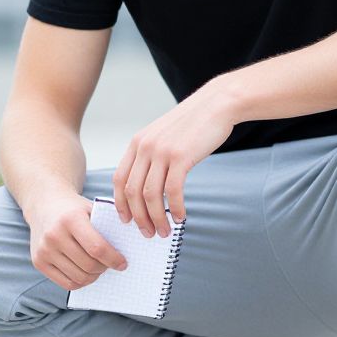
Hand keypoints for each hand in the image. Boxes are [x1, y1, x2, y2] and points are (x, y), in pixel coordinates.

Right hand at [27, 191, 128, 290]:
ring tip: (99, 268)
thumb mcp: (91, 209)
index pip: (97, 248)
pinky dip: (80, 282)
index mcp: (71, 219)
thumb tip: (128, 249)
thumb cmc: (74, 209)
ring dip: (94, 276)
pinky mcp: (38, 261)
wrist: (45, 204)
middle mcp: (54, 235)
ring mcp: (44, 250)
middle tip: (111, 264)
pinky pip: (66, 283)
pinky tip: (86, 273)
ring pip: (78, 277)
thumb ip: (107, 226)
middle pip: (88, 265)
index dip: (113, 259)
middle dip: (104, 268)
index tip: (123, 263)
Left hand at [113, 79, 237, 237]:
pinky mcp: (181, 156)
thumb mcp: (163, 135)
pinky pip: (172, 191)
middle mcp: (145, 147)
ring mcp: (162, 151)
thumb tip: (148, 185)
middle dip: (138, 218)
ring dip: (156, 218)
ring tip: (164, 231)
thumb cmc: (193, 123)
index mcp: (137, 143)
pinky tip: (180, 217)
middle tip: (147, 233)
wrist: (217, 104)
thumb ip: (152, 154)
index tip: (128, 220)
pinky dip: (174, 208)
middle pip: (132, 192)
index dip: (121, 204)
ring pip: (150, 195)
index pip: (119, 179)